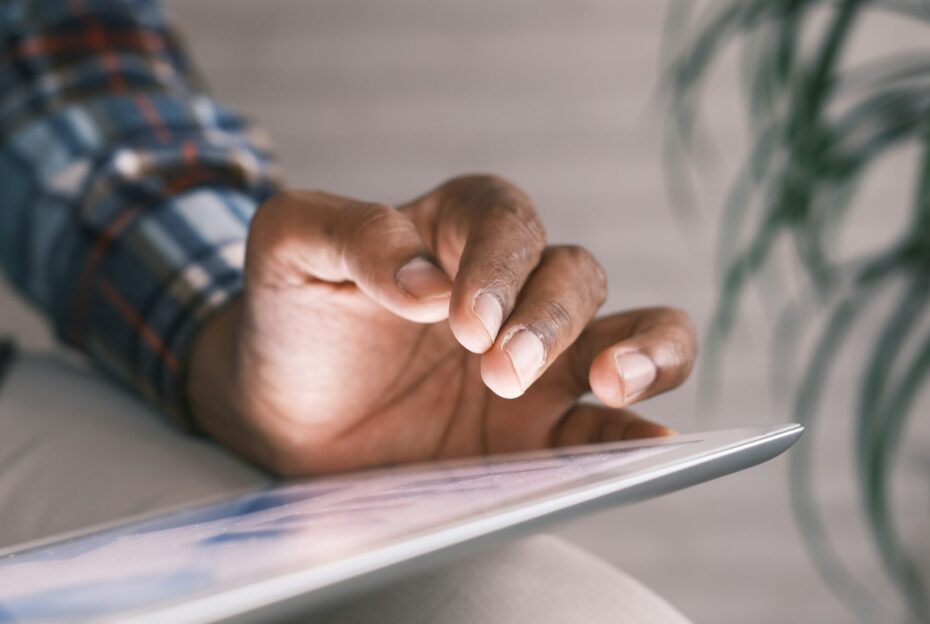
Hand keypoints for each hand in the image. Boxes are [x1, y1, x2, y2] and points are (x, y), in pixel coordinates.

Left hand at [188, 175, 696, 475]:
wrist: (279, 408)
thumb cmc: (292, 314)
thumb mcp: (291, 250)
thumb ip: (350, 235)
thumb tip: (425, 281)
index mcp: (457, 231)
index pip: (506, 223)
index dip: (498, 264)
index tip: (461, 319)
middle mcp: (512, 289)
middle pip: (574, 276)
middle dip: (547, 320)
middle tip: (498, 370)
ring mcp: (537, 361)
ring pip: (632, 332)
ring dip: (643, 350)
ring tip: (615, 383)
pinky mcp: (539, 431)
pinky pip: (610, 426)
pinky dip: (638, 429)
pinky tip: (650, 441)